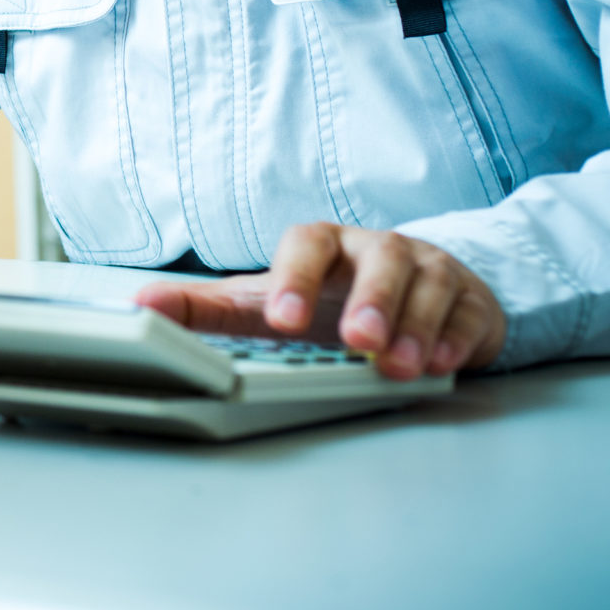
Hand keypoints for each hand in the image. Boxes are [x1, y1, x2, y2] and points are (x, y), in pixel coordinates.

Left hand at [134, 222, 506, 380]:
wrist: (412, 293)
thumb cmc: (330, 299)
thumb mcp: (267, 303)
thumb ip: (207, 309)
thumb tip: (139, 309)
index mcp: (323, 246)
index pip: (307, 244)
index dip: (295, 277)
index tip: (282, 319)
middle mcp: (378, 249)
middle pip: (379, 259)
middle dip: (370, 300)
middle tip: (358, 341)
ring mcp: (429, 270)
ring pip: (428, 286)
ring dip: (413, 326)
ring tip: (397, 365)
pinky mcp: (469, 300)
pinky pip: (467, 313)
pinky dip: (454, 338)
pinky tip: (440, 363)